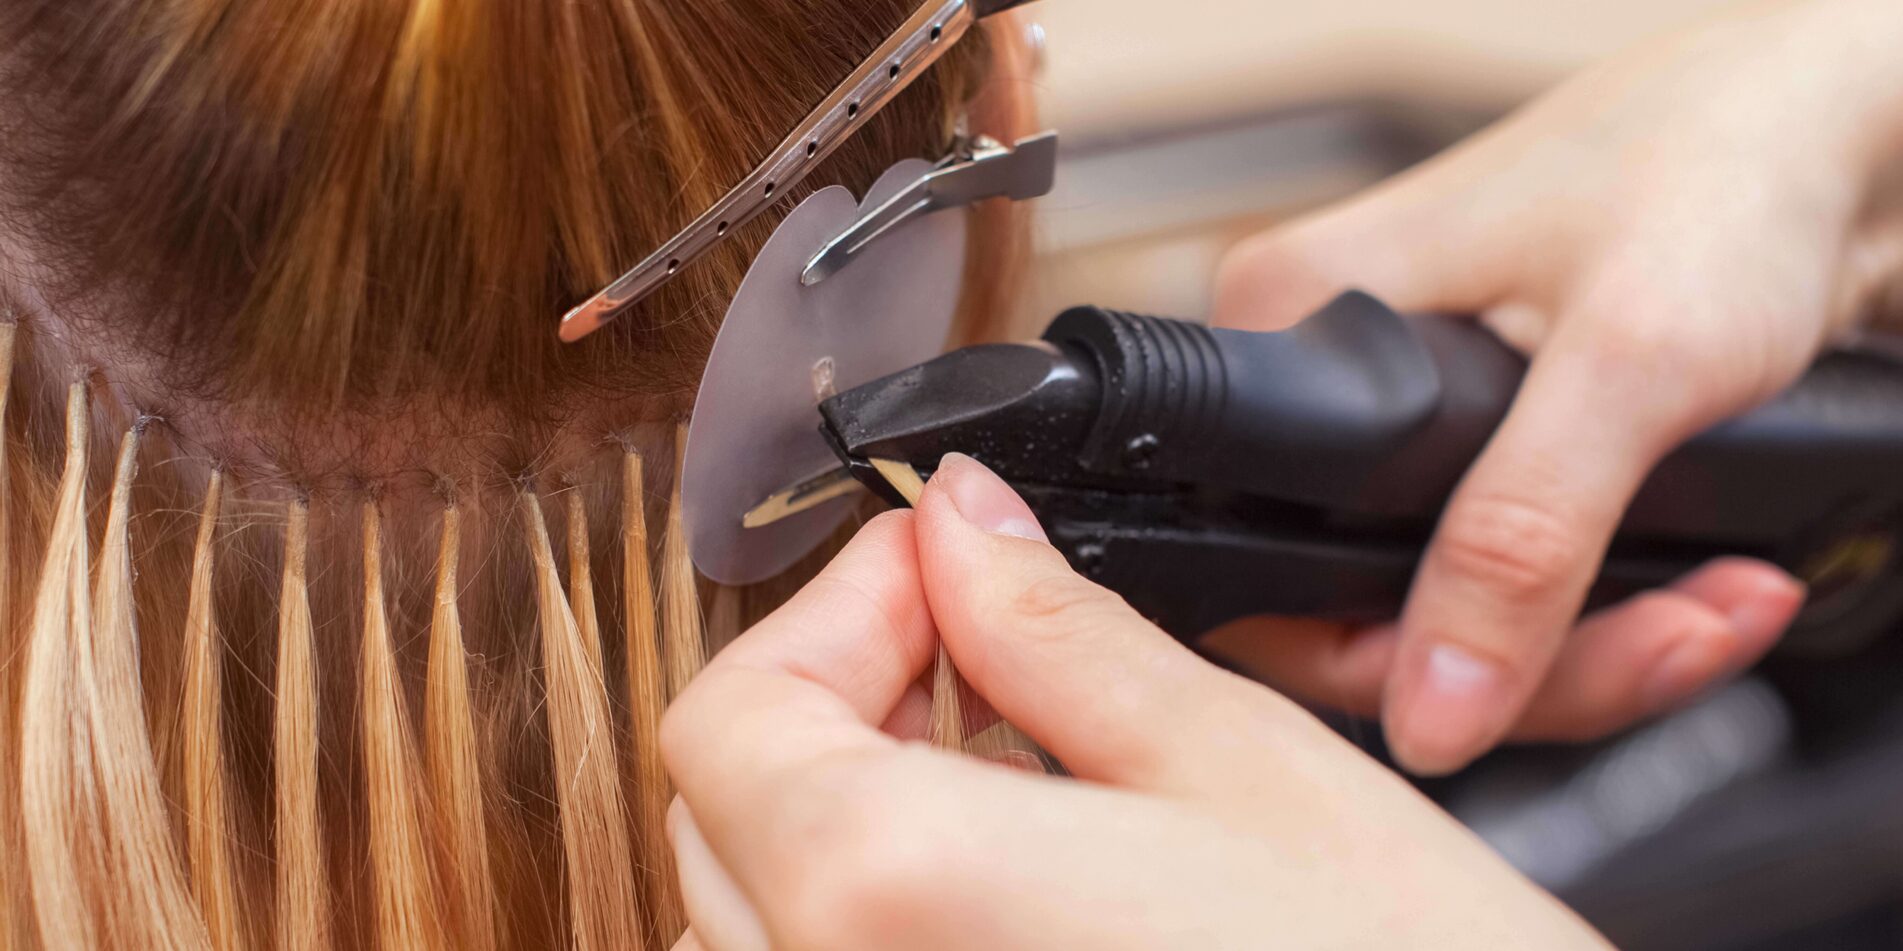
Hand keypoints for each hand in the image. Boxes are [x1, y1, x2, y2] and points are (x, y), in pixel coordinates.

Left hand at [662, 455, 1605, 950]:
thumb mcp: (1239, 770)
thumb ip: (1057, 633)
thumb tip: (965, 524)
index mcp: (889, 899)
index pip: (733, 716)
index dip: (835, 608)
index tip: (939, 569)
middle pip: (727, 812)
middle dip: (836, 695)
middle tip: (974, 645)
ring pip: (756, 916)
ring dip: (844, 809)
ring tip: (997, 759)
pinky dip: (872, 914)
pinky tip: (1007, 875)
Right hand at [1210, 0, 1902, 773]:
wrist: (1841, 133)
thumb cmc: (1725, 164)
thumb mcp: (1627, 365)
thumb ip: (1517, 544)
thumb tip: (1429, 708)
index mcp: (1288, 320)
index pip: (1263, 564)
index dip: (1385, 658)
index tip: (1517, 683)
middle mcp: (1326, 370)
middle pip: (1362, 608)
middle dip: (1534, 662)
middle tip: (1670, 636)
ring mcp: (1403, 413)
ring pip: (1448, 611)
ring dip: (1600, 643)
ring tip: (1718, 604)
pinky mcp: (1485, 442)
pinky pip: (1509, 580)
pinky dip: (1614, 611)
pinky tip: (1702, 582)